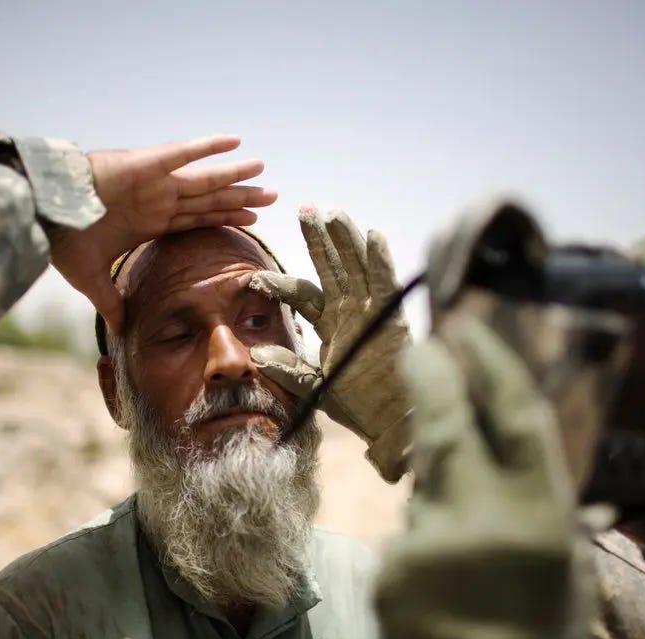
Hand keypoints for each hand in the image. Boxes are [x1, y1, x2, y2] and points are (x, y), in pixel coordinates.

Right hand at [48, 134, 276, 332]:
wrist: (37, 208)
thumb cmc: (59, 235)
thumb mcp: (89, 275)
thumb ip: (109, 299)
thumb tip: (119, 329)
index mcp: (147, 221)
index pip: (196, 220)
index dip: (224, 218)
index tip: (252, 220)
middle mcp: (156, 199)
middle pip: (209, 200)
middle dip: (240, 198)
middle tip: (271, 196)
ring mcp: (153, 181)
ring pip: (205, 179)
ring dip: (235, 175)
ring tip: (263, 169)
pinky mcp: (144, 165)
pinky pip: (183, 153)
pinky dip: (208, 148)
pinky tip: (234, 141)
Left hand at [248, 207, 411, 481]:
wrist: (391, 422)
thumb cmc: (356, 405)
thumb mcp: (313, 387)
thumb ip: (288, 370)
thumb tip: (258, 356)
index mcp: (327, 322)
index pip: (300, 294)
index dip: (278, 284)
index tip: (252, 278)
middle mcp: (348, 310)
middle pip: (330, 267)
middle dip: (319, 239)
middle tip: (305, 210)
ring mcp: (371, 310)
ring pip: (356, 266)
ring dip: (345, 240)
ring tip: (333, 214)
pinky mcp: (392, 318)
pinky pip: (384, 283)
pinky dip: (379, 261)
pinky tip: (372, 236)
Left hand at [376, 320, 583, 638]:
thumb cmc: (540, 631)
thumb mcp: (570, 569)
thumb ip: (549, 507)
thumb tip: (529, 449)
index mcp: (540, 519)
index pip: (517, 419)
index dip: (492, 366)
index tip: (469, 328)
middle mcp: (479, 522)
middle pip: (448, 427)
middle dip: (432, 378)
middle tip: (420, 347)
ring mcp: (425, 545)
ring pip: (425, 485)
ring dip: (439, 489)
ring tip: (469, 534)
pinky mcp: (387, 567)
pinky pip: (406, 532)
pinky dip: (424, 542)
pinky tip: (444, 577)